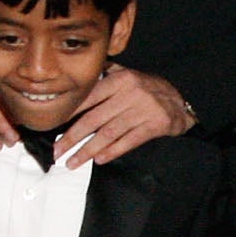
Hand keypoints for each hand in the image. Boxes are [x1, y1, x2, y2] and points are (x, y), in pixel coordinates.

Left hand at [61, 68, 194, 168]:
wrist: (181, 100)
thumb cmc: (147, 88)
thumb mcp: (127, 74)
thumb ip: (104, 75)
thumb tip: (78, 80)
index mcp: (119, 79)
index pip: (89, 97)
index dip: (70, 113)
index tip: (54, 126)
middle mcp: (129, 94)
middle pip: (94, 119)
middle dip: (73, 137)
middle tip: (58, 150)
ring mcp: (142, 111)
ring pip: (108, 134)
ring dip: (88, 150)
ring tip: (73, 161)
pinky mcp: (153, 126)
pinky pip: (128, 142)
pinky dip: (112, 152)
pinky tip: (99, 160)